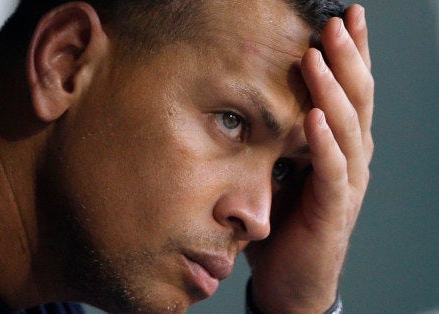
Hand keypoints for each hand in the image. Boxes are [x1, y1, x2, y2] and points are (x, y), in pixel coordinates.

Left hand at [244, 4, 373, 311]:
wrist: (290, 280)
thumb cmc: (283, 224)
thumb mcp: (276, 170)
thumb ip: (274, 139)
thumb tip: (247, 105)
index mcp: (337, 145)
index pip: (348, 91)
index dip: (349, 55)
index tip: (342, 17)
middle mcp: (351, 158)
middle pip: (356, 98)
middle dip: (347, 57)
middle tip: (337, 21)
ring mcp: (347, 183)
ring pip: (347, 127)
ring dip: (333, 89)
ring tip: (319, 53)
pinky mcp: (334, 209)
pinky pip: (332, 170)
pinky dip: (323, 142)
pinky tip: (313, 115)